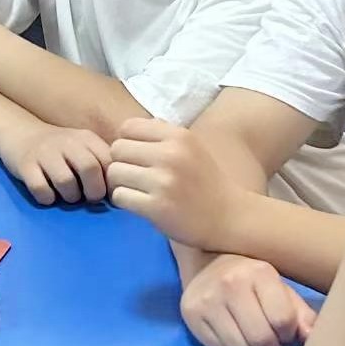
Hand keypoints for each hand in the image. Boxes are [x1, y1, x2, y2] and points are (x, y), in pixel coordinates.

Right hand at [0, 120, 113, 206]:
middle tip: (89, 198)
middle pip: (89, 168)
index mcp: (86, 139)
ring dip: (70, 196)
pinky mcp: (25, 165)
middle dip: (93, 191)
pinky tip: (48, 195)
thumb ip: (101, 163)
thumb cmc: (59, 149)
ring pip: (65, 181)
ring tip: (68, 195)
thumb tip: (118, 191)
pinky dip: (47, 198)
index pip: (108, 160)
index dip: (111, 182)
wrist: (20, 134)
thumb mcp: (83, 147)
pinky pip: (40, 189)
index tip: (108, 193)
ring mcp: (44, 153)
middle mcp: (66, 142)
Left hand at [108, 118, 247, 252]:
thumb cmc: (206, 182)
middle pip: (117, 149)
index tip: (137, 157)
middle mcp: (170, 155)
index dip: (127, 143)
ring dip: (120, 184)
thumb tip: (126, 128)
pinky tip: (140, 204)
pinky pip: (119, 196)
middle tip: (134, 177)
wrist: (230, 218)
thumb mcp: (191, 147)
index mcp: (178, 136)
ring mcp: (163, 182)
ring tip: (136, 191)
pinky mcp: (157, 207)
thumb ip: (162, 134)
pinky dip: (125, 202)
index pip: (127, 127)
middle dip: (121, 164)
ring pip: (114, 173)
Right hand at [180, 254, 313, 345]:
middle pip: (261, 339)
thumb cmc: (253, 279)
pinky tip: (229, 331)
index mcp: (259, 272)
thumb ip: (301, 314)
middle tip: (268, 338)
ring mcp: (207, 298)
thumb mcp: (281, 289)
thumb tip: (312, 337)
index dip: (288, 334)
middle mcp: (230, 282)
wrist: (208, 261)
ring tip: (248, 334)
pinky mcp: (189, 312)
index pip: (283, 320)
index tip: (284, 330)